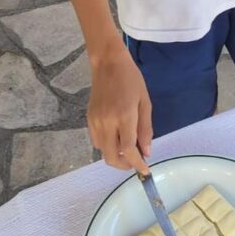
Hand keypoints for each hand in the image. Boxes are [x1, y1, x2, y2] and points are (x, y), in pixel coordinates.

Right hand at [87, 37, 152, 173]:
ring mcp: (95, 121)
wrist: (108, 64)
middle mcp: (107, 122)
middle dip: (125, 165)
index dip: (137, 164)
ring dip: (116, 156)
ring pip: (103, 151)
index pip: (128, 150)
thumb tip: (146, 152)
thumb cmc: (131, 80)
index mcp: (124, 116)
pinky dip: (107, 146)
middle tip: (136, 162)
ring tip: (128, 149)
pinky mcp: (89, 119)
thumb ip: (145, 129)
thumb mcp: (144, 102)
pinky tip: (116, 138)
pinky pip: (96, 141)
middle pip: (112, 156)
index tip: (145, 171)